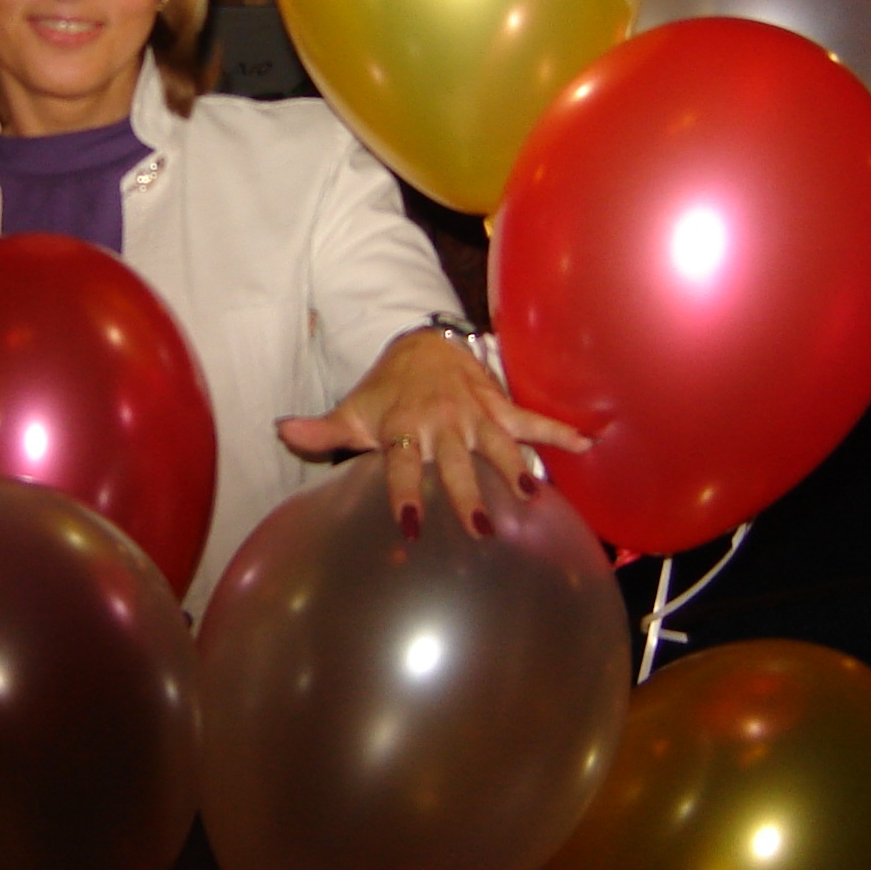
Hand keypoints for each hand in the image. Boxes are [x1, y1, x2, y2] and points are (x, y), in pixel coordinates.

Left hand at [276, 328, 590, 540]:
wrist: (421, 341)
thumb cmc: (386, 390)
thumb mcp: (354, 410)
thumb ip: (322, 430)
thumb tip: (282, 432)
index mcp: (403, 429)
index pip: (400, 468)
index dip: (404, 497)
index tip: (412, 528)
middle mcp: (440, 423)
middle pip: (455, 463)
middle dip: (466, 492)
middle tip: (479, 526)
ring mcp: (474, 413)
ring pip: (498, 443)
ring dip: (515, 466)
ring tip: (530, 493)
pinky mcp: (499, 404)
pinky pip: (531, 419)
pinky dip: (559, 431)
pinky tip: (587, 443)